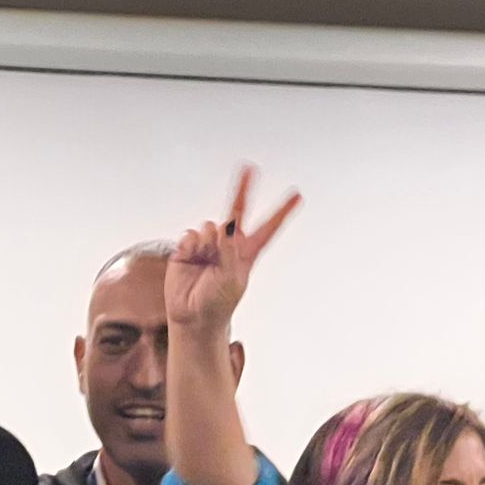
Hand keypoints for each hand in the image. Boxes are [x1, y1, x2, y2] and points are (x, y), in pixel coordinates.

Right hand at [166, 166, 300, 336]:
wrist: (192, 317)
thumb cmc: (217, 304)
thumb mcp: (230, 277)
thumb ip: (229, 249)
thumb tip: (225, 224)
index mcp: (246, 253)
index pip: (268, 228)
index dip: (282, 212)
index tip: (297, 195)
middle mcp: (228, 245)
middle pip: (236, 210)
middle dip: (243, 188)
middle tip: (249, 168)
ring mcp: (207, 245)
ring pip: (210, 225)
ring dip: (208, 240)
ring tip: (204, 259)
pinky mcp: (187, 248)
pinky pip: (191, 234)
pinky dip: (191, 244)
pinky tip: (190, 257)